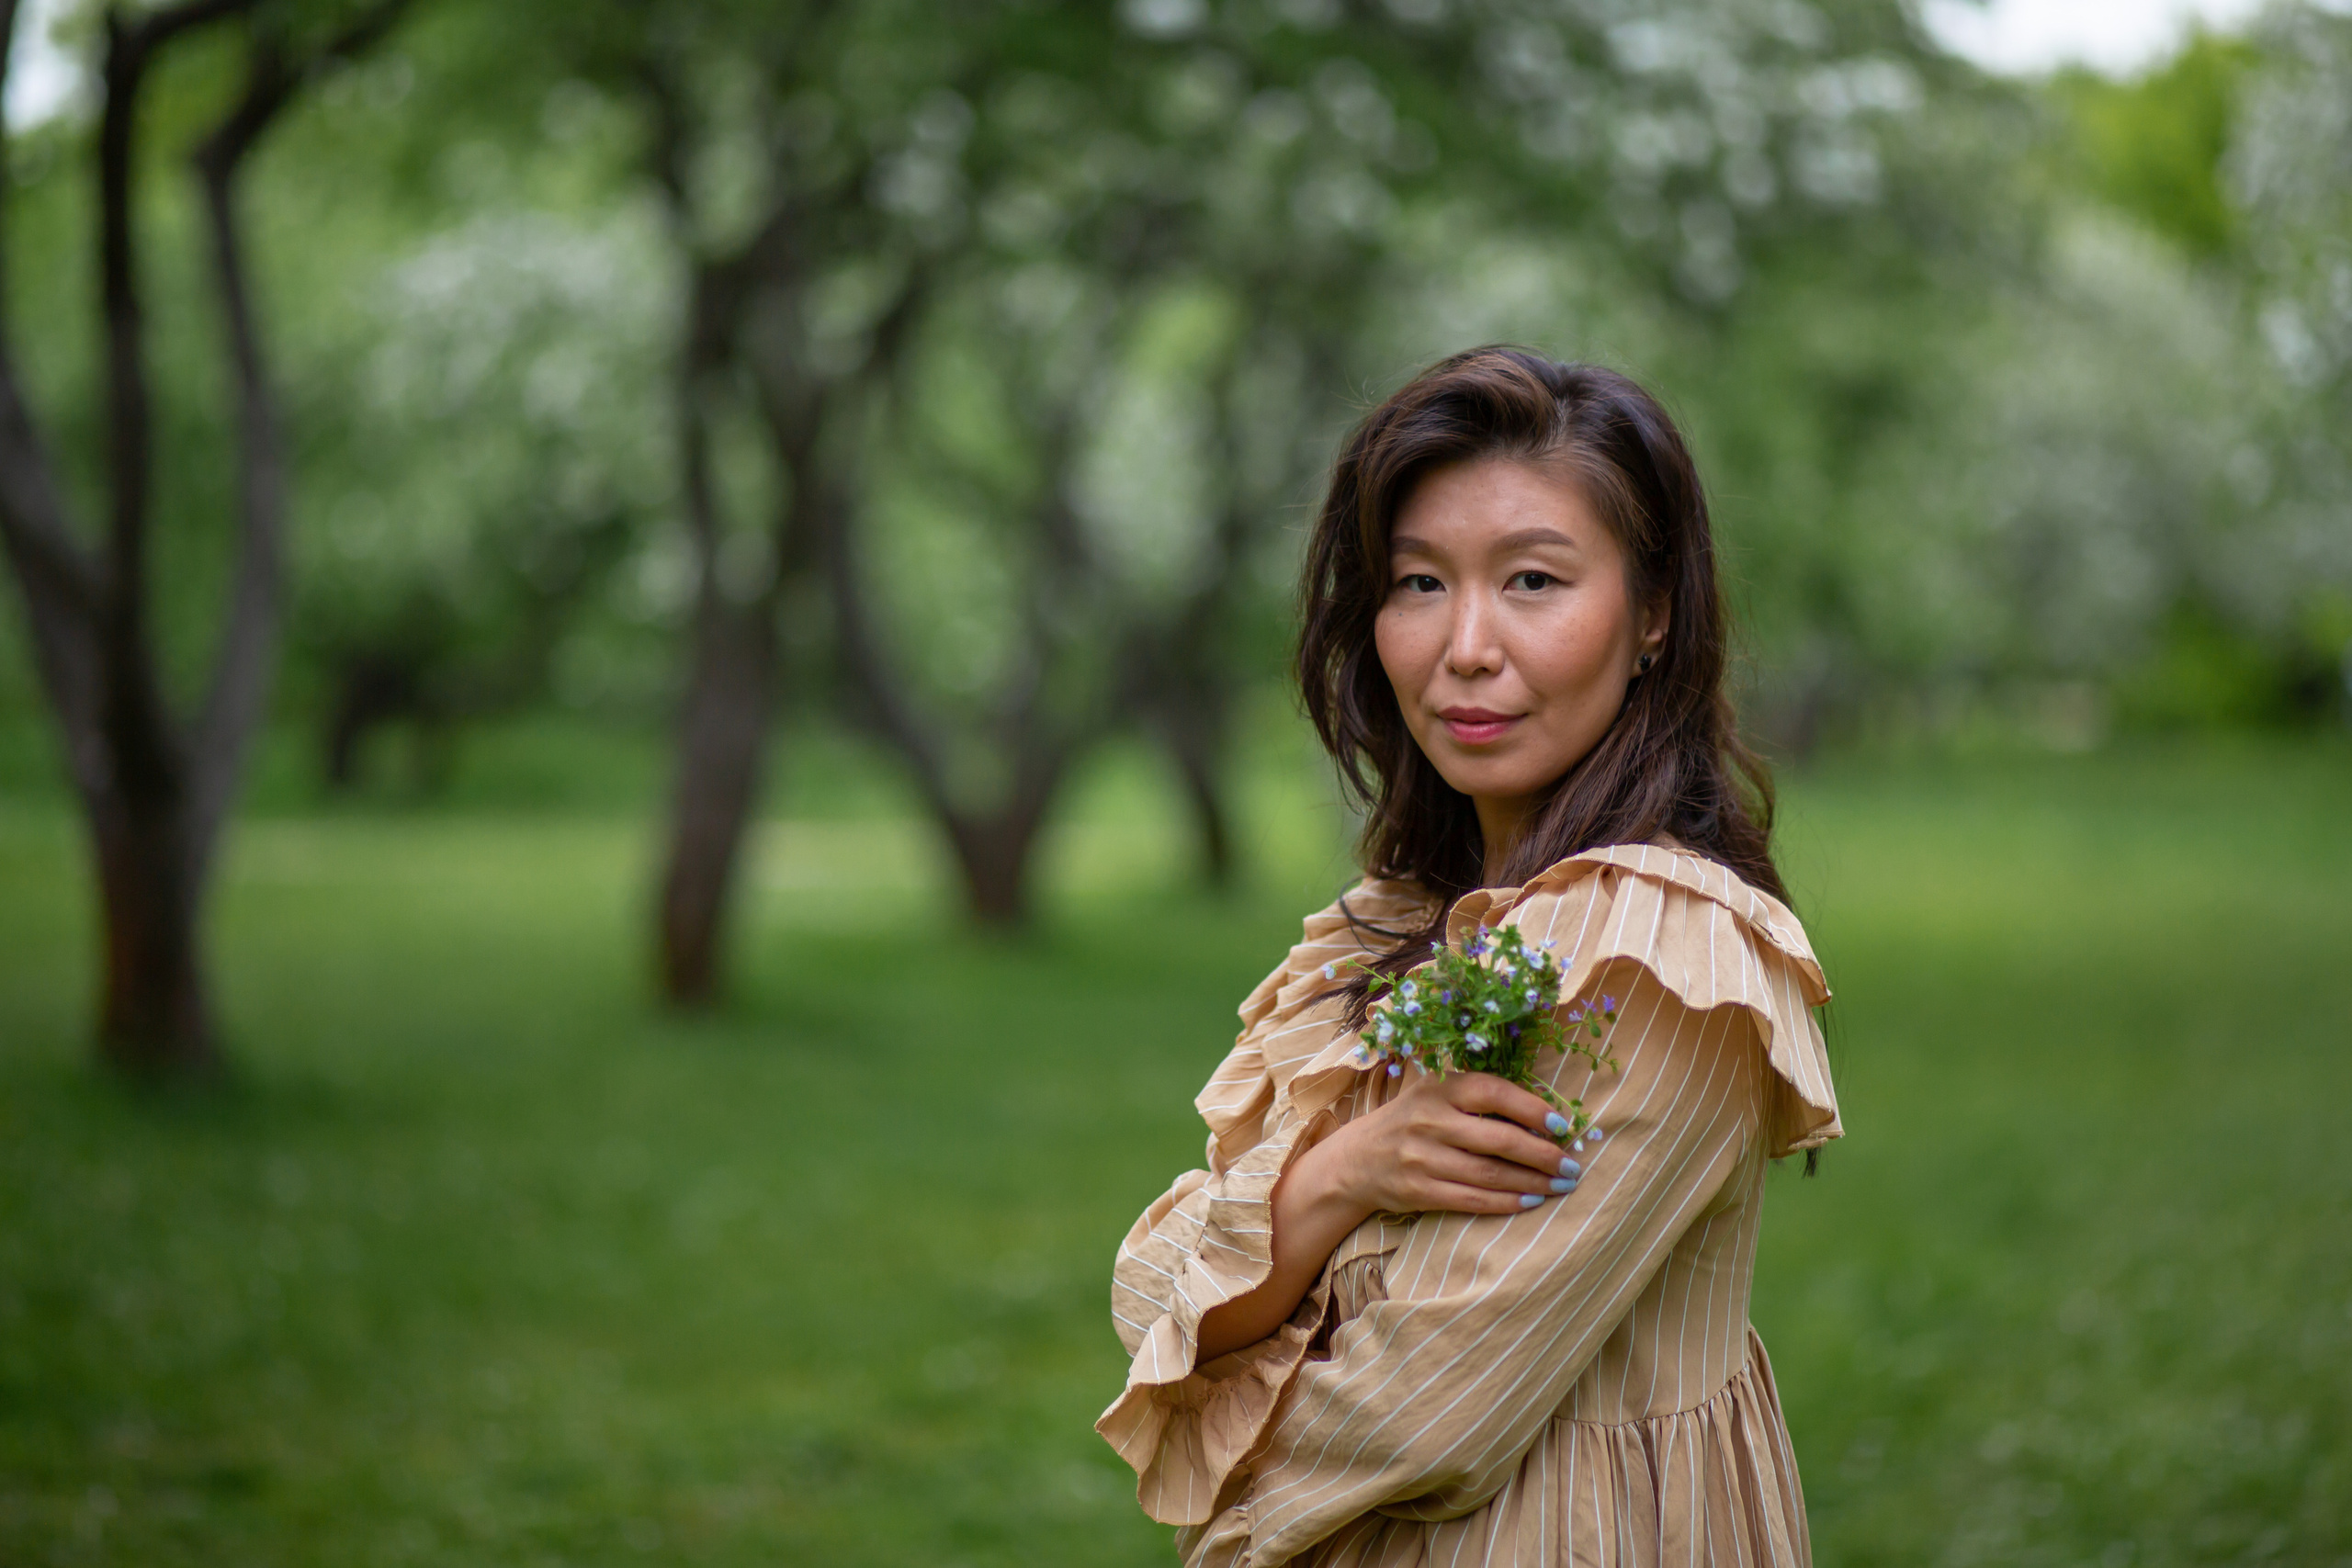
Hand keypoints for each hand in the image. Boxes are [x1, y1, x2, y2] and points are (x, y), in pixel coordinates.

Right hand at [1195, 1068, 1584, 1361]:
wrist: (1354, 1159)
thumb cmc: (1412, 1120)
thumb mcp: (1435, 1092)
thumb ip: (1479, 1095)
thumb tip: (1547, 1112)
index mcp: (1439, 1089)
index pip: (1493, 1092)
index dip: (1532, 1108)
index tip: (1564, 1125)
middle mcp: (1429, 1121)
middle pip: (1497, 1140)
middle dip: (1542, 1154)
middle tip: (1573, 1165)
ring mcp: (1421, 1158)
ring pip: (1488, 1175)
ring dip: (1531, 1183)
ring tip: (1562, 1185)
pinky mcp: (1418, 1190)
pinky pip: (1470, 1200)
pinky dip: (1505, 1203)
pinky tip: (1531, 1202)